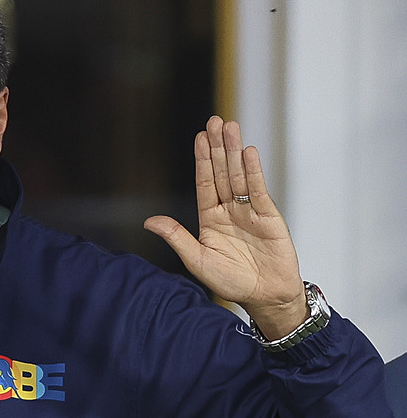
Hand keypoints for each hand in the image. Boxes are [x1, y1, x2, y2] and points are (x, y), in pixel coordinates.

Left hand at [144, 116, 307, 338]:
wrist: (266, 297)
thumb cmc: (231, 282)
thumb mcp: (197, 260)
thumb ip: (176, 237)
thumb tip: (149, 222)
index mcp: (210, 218)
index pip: (204, 183)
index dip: (202, 160)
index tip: (199, 137)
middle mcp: (229, 210)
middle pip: (221, 172)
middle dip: (217, 147)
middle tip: (214, 120)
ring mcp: (249, 211)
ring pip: (239, 176)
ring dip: (234, 151)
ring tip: (230, 127)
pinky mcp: (269, 216)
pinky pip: (258, 190)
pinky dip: (253, 171)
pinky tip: (247, 152)